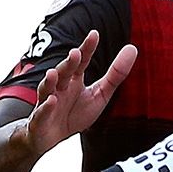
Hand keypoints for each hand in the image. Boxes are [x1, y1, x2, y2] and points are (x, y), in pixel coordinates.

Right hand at [17, 30, 137, 157]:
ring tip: (54, 73)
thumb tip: (132, 48)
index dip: (87, 49)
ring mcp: (46, 102)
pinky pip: (41, 113)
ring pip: (47, 88)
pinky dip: (45, 107)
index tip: (94, 34)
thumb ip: (115, 74)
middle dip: (68, 63)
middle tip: (75, 53)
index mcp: (73, 80)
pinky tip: (51, 101)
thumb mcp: (100, 94)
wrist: (50, 137)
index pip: (81, 62)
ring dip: (50, 81)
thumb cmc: (75, 114)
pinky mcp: (39, 120)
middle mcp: (59, 87)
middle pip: (63, 72)